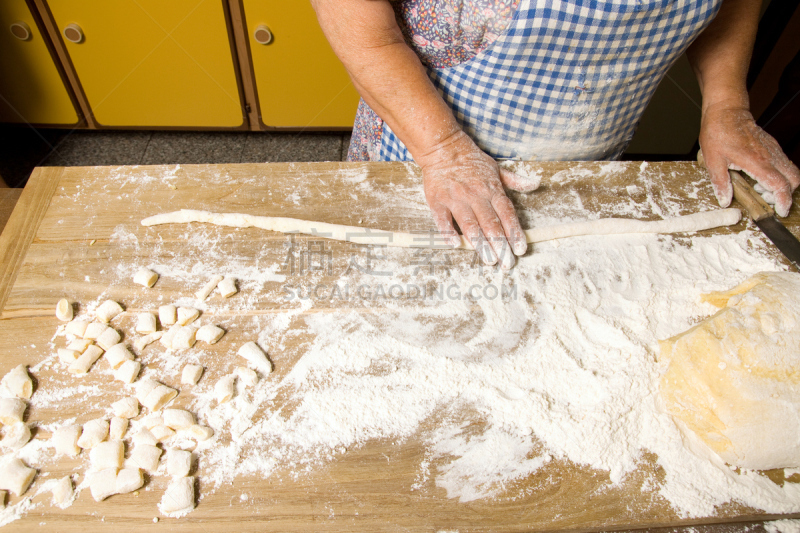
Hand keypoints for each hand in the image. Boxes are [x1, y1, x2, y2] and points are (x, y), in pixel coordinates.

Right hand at [418, 131, 538, 268]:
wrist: (443, 147)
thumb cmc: (471, 160)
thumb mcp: (496, 168)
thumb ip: (515, 181)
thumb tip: (535, 184)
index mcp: (492, 189)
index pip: (507, 214)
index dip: (514, 233)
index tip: (520, 249)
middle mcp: (476, 195)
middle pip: (491, 224)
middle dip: (500, 245)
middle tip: (506, 263)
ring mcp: (456, 198)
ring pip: (470, 225)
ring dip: (480, 244)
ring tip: (489, 260)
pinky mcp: (437, 201)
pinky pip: (443, 219)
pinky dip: (448, 232)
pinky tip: (456, 245)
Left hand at [699, 103, 799, 216]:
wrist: (726, 111)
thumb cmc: (719, 132)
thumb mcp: (713, 160)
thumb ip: (721, 182)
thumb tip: (725, 200)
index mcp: (757, 161)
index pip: (780, 184)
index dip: (783, 200)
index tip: (781, 211)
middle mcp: (770, 155)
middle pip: (794, 179)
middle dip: (786, 194)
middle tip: (766, 200)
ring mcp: (773, 150)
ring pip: (791, 171)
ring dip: (781, 185)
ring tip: (759, 188)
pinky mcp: (772, 147)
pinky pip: (784, 163)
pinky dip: (778, 175)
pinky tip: (759, 177)